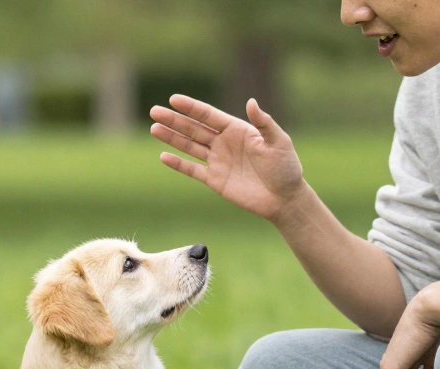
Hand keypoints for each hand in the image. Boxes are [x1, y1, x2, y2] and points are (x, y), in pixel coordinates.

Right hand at [151, 95, 306, 220]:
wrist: (284, 198)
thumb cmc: (286, 168)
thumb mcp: (278, 142)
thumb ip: (264, 123)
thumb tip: (251, 102)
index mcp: (237, 130)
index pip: (209, 115)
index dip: (191, 107)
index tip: (174, 99)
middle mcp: (224, 143)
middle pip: (194, 128)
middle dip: (174, 120)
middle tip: (154, 111)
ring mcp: (218, 161)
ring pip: (190, 146)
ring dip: (172, 137)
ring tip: (153, 128)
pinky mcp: (215, 180)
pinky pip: (193, 170)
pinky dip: (178, 164)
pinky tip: (163, 156)